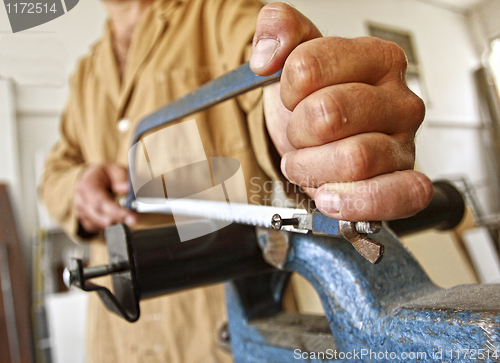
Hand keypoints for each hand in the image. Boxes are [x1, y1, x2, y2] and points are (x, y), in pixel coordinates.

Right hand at [74, 163, 136, 233]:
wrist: (90, 178)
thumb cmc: (103, 175)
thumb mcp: (114, 170)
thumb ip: (121, 178)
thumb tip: (126, 188)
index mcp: (87, 185)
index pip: (100, 202)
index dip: (116, 211)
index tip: (131, 217)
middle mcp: (81, 200)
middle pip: (100, 216)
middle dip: (118, 220)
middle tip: (134, 220)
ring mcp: (81, 211)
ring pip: (99, 224)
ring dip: (115, 222)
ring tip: (126, 214)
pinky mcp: (85, 220)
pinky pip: (98, 228)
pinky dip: (109, 225)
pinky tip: (115, 216)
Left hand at [250, 3, 432, 220]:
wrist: (324, 143)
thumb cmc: (316, 102)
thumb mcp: (295, 58)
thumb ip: (279, 29)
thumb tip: (267, 53)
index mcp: (378, 59)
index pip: (308, 67)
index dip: (287, 87)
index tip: (293, 94)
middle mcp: (399, 101)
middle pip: (328, 115)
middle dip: (298, 131)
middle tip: (303, 134)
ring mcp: (405, 145)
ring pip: (353, 159)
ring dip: (313, 167)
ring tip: (313, 161)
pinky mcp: (406, 184)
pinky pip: (394, 196)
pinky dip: (354, 201)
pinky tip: (330, 196)